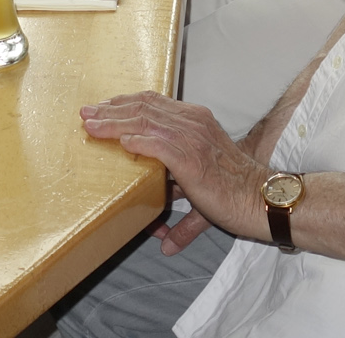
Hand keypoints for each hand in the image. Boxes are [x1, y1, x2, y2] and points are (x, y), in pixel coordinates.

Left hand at [80, 91, 263, 244]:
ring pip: (144, 122)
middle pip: (143, 107)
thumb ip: (180, 214)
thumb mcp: (200, 193)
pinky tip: (121, 143)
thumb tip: (165, 243)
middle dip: (111, 109)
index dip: (126, 103)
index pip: (153, 102)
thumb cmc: (233, 194)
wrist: (258, 200)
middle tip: (86, 113)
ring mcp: (191, 138)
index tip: (104, 108)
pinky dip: (137, 141)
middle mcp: (192, 122)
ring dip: (114, 122)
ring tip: (91, 125)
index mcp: (195, 120)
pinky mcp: (190, 157)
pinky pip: (157, 143)